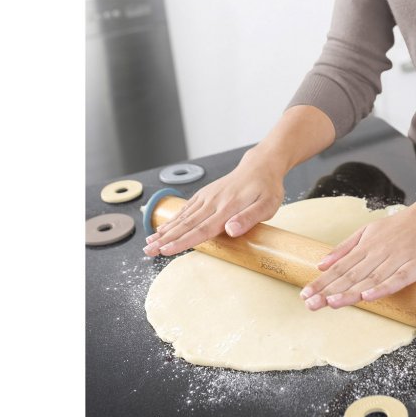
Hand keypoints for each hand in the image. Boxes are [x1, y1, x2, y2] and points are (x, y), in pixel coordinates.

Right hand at [142, 150, 284, 257]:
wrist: (260, 165)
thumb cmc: (267, 188)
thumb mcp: (267, 205)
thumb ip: (249, 218)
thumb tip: (230, 230)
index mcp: (228, 208)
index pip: (202, 229)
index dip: (183, 241)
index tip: (167, 250)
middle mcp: (214, 202)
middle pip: (186, 224)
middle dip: (165, 239)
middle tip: (148, 251)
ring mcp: (208, 197)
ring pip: (183, 217)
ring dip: (164, 231)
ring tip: (148, 242)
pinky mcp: (206, 194)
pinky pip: (186, 208)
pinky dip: (173, 219)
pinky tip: (162, 228)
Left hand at [299, 202, 415, 309]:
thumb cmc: (402, 225)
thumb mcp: (369, 230)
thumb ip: (345, 247)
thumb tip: (321, 263)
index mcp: (366, 245)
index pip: (340, 267)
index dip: (322, 282)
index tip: (305, 294)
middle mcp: (378, 252)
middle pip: (351, 274)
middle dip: (329, 290)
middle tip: (310, 304)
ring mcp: (397, 259)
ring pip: (370, 278)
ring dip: (350, 292)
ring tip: (331, 303)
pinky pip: (397, 279)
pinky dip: (382, 288)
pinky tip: (368, 297)